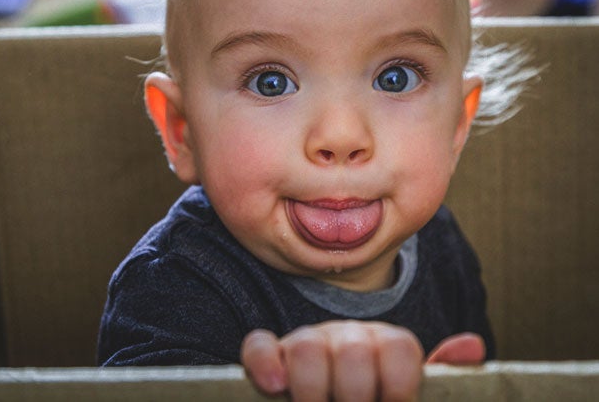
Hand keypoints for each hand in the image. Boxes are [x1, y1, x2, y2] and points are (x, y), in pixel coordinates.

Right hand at [241, 321, 484, 401]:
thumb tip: (471, 345)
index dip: (401, 383)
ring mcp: (306, 342)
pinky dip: (265, 363)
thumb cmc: (375, 397)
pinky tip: (276, 387)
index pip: (398, 346)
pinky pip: (259, 346)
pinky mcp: (270, 355)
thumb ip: (438, 374)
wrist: (335, 396)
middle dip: (356, 394)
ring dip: (313, 389)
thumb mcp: (406, 391)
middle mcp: (346, 335)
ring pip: (307, 347)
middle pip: (354, 349)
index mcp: (384, 343)